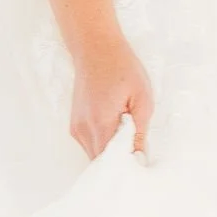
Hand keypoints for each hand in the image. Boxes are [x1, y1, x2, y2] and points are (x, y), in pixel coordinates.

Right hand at [68, 35, 154, 158]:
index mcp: (100, 123)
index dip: (126, 167)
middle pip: (101, 163)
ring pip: (95, 155)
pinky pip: (90, 145)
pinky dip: (103, 144)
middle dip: (119, 162)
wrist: (95, 49)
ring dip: (111, 153)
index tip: (140, 165)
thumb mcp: (141, 97)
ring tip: (127, 136)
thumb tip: (139, 158)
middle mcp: (83, 130)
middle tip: (137, 153)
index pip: (110, 162)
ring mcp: (76, 128)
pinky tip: (115, 129)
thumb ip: (139, 131)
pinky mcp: (75, 125)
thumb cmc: (121, 68)